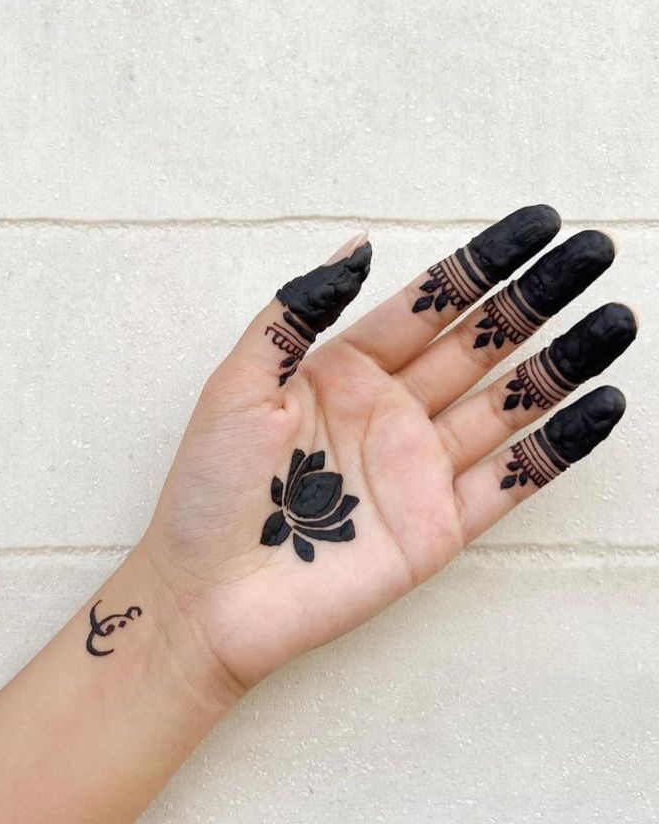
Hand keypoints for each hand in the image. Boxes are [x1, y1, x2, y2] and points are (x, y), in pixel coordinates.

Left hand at [141, 206, 636, 692]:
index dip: (482, 265)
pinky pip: (510, 480)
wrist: (208, 597)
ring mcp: (418, 470)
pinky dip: (556, 447)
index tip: (537, 226)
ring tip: (614, 321)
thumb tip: (357, 245)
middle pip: (479, 344)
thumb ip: (295, 313)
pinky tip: (599, 407)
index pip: (427, 305)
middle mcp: (390, 414)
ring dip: (562, 365)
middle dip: (537, 299)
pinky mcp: (437, 527)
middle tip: (593, 255)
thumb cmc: (210, 490)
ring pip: (506, 405)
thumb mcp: (237, 384)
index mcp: (344, 373)